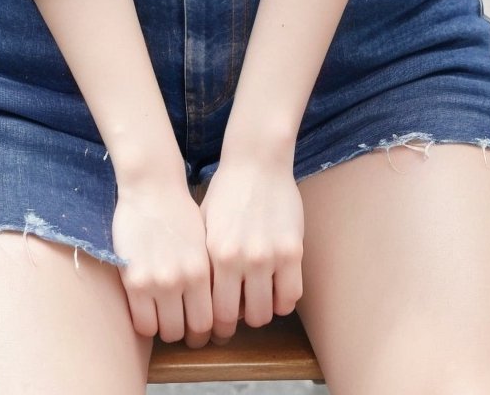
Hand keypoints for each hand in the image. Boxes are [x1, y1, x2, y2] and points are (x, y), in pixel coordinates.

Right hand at [112, 175, 213, 347]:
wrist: (150, 187)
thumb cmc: (179, 212)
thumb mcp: (204, 243)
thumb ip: (208, 276)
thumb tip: (216, 306)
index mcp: (203, 271)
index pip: (210, 321)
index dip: (207, 332)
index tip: (202, 330)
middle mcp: (182, 280)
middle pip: (189, 331)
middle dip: (187, 335)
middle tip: (182, 327)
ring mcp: (156, 282)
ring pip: (165, 332)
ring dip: (165, 329)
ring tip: (164, 319)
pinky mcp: (133, 281)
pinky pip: (141, 323)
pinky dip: (145, 324)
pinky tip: (147, 311)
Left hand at [199, 155, 303, 340]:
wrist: (256, 161)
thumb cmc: (225, 193)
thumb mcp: (203, 226)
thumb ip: (202, 262)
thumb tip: (196, 300)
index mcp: (216, 254)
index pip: (216, 312)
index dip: (217, 327)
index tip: (218, 327)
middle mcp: (242, 258)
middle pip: (244, 318)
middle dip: (240, 323)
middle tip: (239, 315)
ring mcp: (270, 255)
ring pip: (270, 311)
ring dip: (264, 312)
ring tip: (258, 301)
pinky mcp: (293, 249)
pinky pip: (293, 294)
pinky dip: (284, 300)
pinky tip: (277, 289)